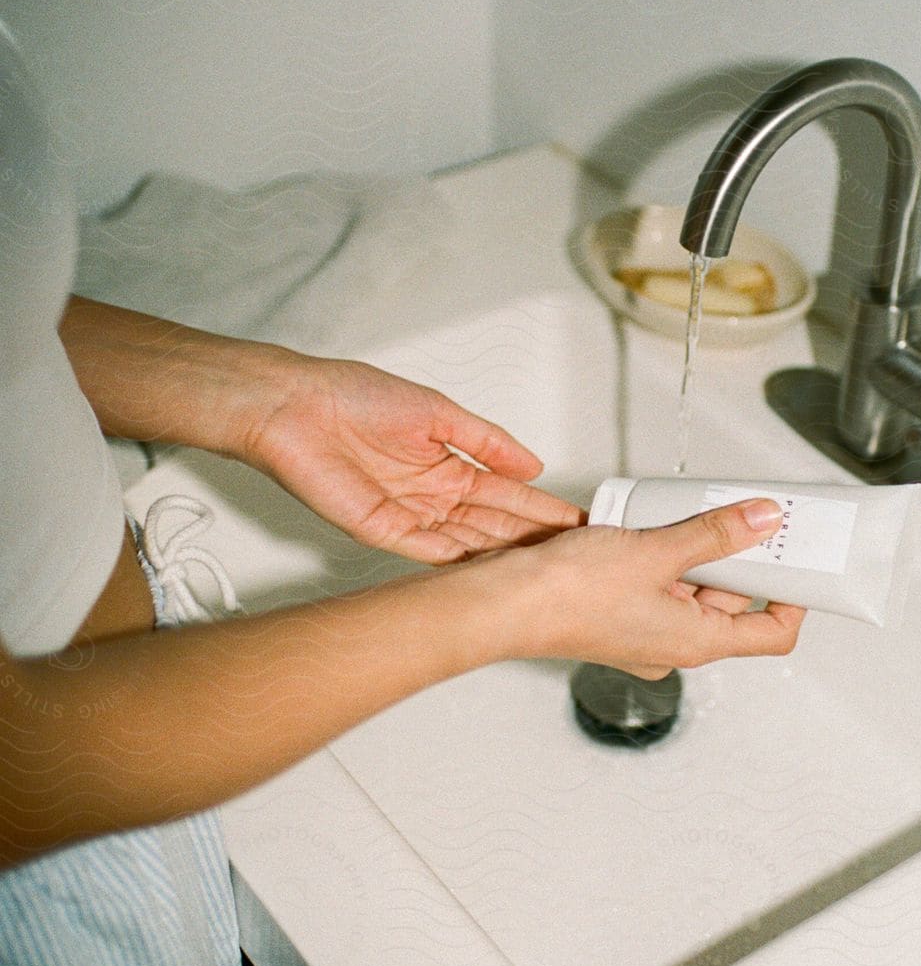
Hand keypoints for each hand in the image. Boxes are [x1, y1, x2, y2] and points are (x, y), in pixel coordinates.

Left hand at [243, 353, 582, 560]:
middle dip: (531, 538)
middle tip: (573, 553)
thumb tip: (532, 465)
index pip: (505, 493)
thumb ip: (487, 442)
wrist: (298, 408)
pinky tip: (491, 569)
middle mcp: (430, 495)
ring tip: (544, 565)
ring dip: (503, 553)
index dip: (540, 507)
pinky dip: (459, 560)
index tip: (576, 521)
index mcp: (446, 465)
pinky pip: (427, 551)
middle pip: (492, 524)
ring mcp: (408, 516)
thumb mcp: (439, 412)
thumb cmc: (354, 396)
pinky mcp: (380, 530)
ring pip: (467, 541)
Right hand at [470, 499, 804, 675]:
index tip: (796, 558)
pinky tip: (655, 522)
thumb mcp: (656, 551)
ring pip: (693, 586)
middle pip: (732, 600)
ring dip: (698, 548)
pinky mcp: (618, 611)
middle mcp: (674, 643)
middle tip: (747, 514)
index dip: (793, 596)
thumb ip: (716, 533)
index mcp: (696, 643)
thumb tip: (762, 520)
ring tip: (693, 511)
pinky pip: (658, 581)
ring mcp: (645, 629)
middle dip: (741, 556)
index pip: (772, 633)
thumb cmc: (567, 596)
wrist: (503, 602)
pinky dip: (665, 552)